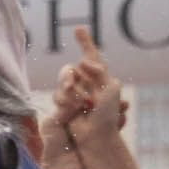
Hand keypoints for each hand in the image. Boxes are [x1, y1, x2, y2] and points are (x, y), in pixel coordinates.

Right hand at [53, 26, 129, 146]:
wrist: (96, 138)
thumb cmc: (108, 116)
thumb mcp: (111, 88)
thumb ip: (97, 70)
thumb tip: (80, 62)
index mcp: (100, 78)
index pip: (91, 57)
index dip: (85, 42)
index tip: (79, 29)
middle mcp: (86, 84)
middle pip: (70, 70)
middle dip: (70, 78)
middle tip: (72, 86)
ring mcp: (74, 95)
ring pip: (63, 83)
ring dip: (71, 93)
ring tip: (83, 106)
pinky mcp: (63, 106)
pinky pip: (58, 96)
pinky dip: (66, 103)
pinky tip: (74, 111)